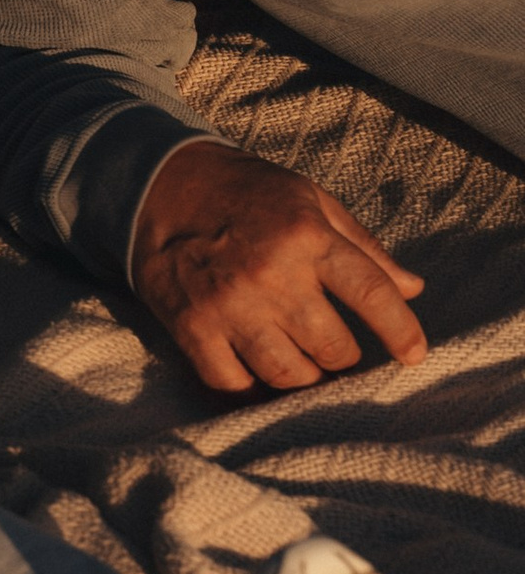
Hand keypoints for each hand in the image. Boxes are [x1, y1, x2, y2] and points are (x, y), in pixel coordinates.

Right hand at [131, 138, 427, 393]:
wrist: (159, 186)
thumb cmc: (246, 192)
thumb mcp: (311, 201)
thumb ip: (363, 246)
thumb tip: (411, 289)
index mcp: (307, 237)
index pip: (371, 294)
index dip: (401, 331)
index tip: (414, 355)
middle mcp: (272, 276)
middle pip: (332, 348)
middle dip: (343, 356)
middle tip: (336, 349)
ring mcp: (229, 307)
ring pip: (287, 374)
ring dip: (304, 377)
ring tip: (303, 365)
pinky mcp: (192, 328)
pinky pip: (232, 383)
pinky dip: (251, 387)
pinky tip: (258, 373)